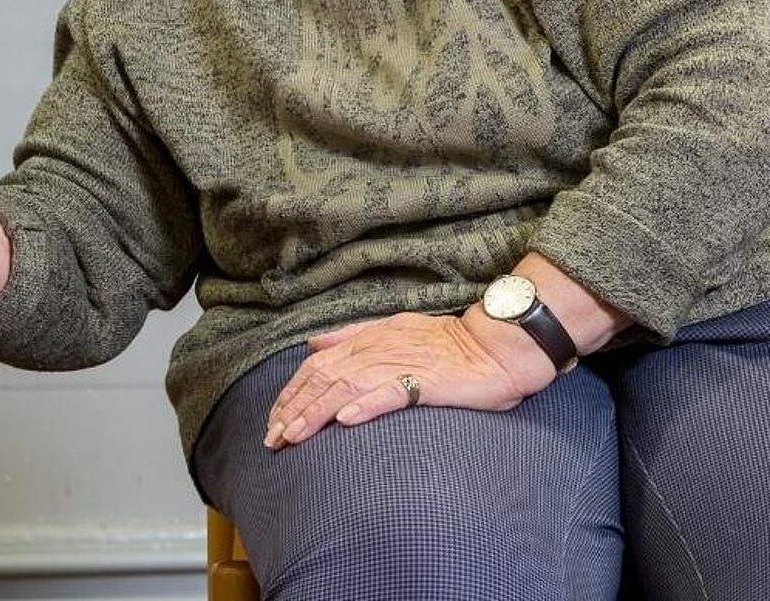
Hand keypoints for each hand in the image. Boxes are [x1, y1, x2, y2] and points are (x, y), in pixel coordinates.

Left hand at [263, 311, 556, 448]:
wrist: (496, 345)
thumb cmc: (448, 344)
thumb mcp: (393, 330)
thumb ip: (351, 337)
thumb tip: (312, 344)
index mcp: (368, 339)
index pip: (317, 366)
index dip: (292, 393)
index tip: (274, 420)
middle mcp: (377, 349)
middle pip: (324, 378)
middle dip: (293, 409)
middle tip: (272, 439)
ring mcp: (400, 363)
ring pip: (347, 387)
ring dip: (317, 413)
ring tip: (294, 436)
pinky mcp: (427, 381)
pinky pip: (391, 392)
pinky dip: (366, 405)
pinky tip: (345, 421)